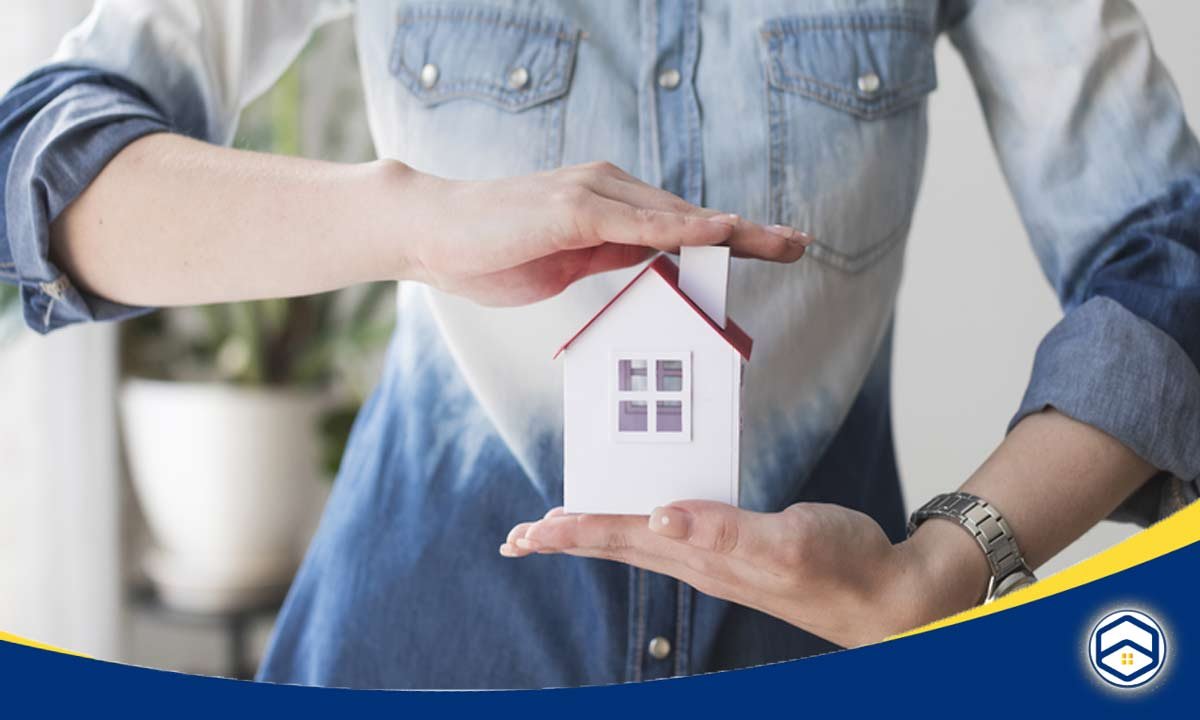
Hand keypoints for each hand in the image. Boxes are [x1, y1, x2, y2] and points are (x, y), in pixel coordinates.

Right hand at [399, 161, 810, 305]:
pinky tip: (719, 232)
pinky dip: (682, 228)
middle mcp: (608, 190)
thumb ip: (613, 256)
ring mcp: (592, 196)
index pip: (681, 224)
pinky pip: (638, 223)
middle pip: (691, 215)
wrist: (433, 233)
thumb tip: (657, 265)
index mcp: (608, 206)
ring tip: (779, 241)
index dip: (732, 234)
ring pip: (675, 216)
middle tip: (799, 243)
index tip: (776, 244)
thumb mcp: (569, 260)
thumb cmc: (493, 249)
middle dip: (749, 233)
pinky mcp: (572, 209)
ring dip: (731, 230)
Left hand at [501, 501, 987, 647]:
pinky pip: (673, 533)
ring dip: (595, 535)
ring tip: (557, 532)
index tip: (527, 532)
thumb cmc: (842, 566)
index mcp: (703, 556)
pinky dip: (640, 524)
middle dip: (566, 539)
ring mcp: (717, 560)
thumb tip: (660, 516)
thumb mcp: (786, 541)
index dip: (573, 533)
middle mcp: (700, 561)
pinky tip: (640, 522)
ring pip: (640, 542)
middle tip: (517, 538)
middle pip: (618, 544)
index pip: (622, 538)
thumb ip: (723, 529)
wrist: (885, 594)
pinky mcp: (737, 550)